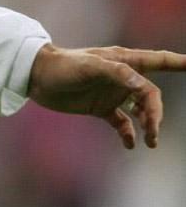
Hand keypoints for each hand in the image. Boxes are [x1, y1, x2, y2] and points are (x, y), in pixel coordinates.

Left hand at [27, 44, 185, 148]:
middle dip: (157, 113)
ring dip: (149, 125)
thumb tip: (144, 85)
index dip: (179, 62)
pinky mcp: (100, 108)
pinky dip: (129, 135)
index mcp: (123, 62)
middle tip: (153, 130)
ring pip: (141, 111)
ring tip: (150, 141)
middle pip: (151, 96)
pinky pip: (122, 124)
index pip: (158, 60)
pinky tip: (130, 145)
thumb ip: (118, 73)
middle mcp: (122, 78)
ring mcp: (112, 93)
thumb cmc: (63, 65)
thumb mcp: (90, 66)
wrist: (35, 76)